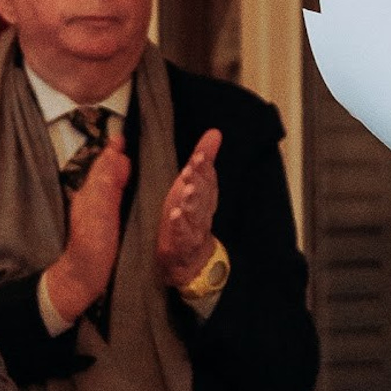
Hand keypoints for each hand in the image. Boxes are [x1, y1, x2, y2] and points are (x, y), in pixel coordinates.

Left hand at [44, 137, 130, 321]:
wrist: (79, 281)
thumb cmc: (91, 248)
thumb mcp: (101, 213)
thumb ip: (108, 184)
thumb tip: (118, 155)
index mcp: (91, 193)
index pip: (103, 164)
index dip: (113, 150)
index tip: (122, 135)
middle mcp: (91, 200)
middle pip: (104, 172)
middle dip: (115, 157)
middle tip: (128, 142)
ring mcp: (95, 214)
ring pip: (107, 184)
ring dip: (117, 171)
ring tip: (129, 160)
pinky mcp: (102, 227)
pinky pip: (111, 198)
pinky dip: (119, 188)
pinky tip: (126, 191)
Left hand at [156, 129, 221, 288]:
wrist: (190, 258)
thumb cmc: (190, 216)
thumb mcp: (194, 184)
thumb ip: (204, 159)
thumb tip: (214, 132)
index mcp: (206, 193)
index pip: (207, 177)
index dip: (204, 166)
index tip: (199, 155)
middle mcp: (203, 209)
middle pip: (204, 193)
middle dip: (199, 180)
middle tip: (192, 169)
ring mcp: (195, 227)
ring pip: (196, 213)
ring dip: (192, 201)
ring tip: (187, 191)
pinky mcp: (183, 245)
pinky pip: (184, 235)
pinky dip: (181, 226)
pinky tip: (176, 216)